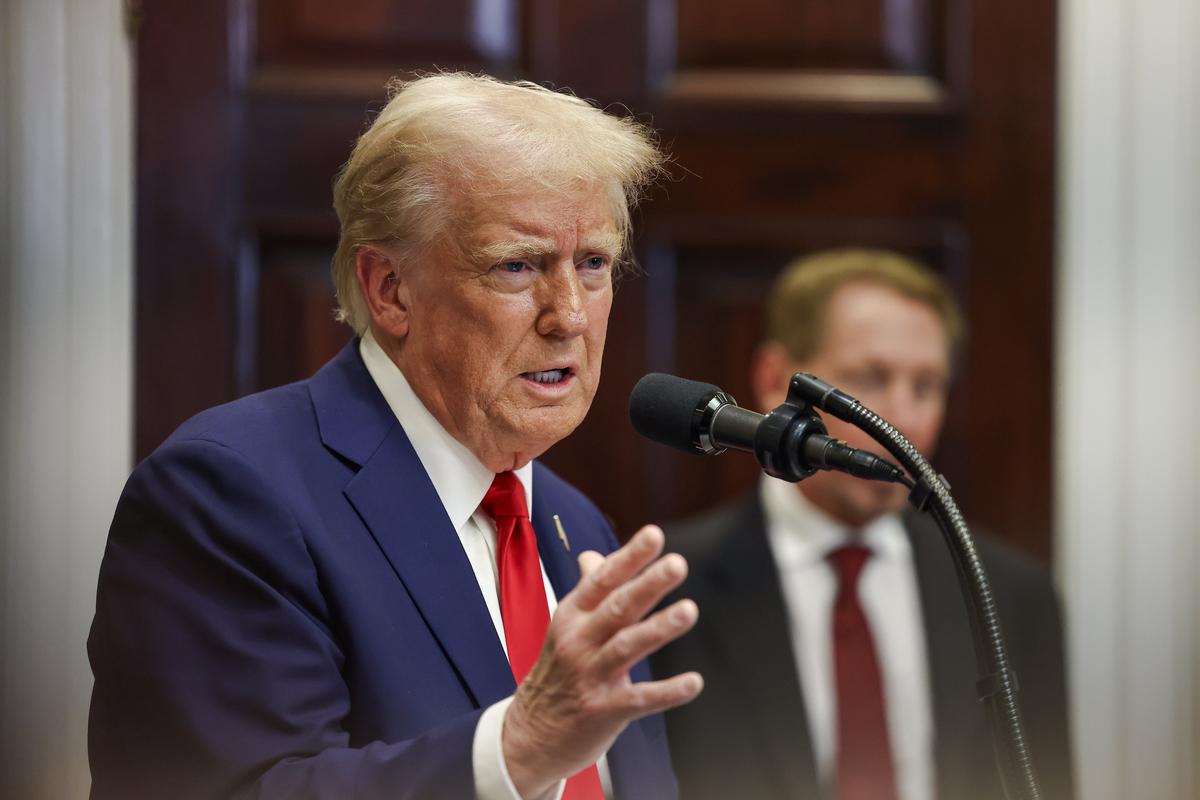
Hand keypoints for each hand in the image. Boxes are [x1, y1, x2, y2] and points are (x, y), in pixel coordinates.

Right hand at [501, 525, 702, 797]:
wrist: (529, 734)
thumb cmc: (557, 673)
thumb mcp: (566, 627)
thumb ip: (588, 591)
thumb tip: (594, 554)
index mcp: (572, 615)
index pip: (602, 580)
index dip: (629, 557)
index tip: (655, 535)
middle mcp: (579, 641)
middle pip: (617, 607)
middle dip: (648, 584)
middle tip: (678, 564)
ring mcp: (590, 676)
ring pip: (627, 646)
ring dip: (659, 628)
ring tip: (689, 611)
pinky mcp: (603, 711)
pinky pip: (639, 699)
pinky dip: (667, 691)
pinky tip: (695, 682)